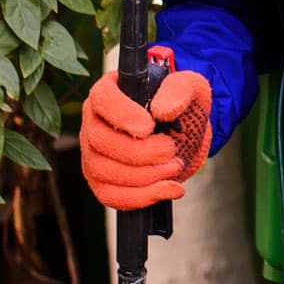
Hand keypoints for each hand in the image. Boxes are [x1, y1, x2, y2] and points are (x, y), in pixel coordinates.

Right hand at [78, 64, 212, 210]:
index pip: (103, 100)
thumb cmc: (181, 103)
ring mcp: (93, 152)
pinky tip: (169, 189)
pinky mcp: (102, 180)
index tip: (149, 127)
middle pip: (100, 140)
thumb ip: (179, 90)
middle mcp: (94, 121)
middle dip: (139, 152)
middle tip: (170, 150)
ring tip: (175, 168)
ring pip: (102, 171)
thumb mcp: (190, 86)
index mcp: (109, 90)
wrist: (186, 131)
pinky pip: (110, 195)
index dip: (123, 116)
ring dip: (143, 177)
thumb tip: (161, 110)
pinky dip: (141, 197)